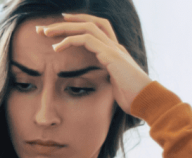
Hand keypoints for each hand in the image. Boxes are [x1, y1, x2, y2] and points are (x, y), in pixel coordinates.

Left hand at [38, 13, 152, 113]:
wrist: (147, 101)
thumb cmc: (131, 98)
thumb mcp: (113, 85)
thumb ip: (105, 78)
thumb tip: (95, 84)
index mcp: (115, 51)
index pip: (97, 28)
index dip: (79, 23)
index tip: (59, 26)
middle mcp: (115, 46)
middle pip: (90, 23)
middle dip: (66, 23)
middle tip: (44, 27)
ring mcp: (114, 48)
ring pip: (87, 27)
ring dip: (64, 28)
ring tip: (45, 32)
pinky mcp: (111, 55)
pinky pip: (87, 39)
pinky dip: (70, 40)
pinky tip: (56, 48)